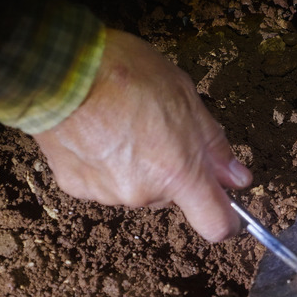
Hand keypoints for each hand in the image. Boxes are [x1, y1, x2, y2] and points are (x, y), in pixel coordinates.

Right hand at [33, 29, 251, 241]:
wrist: (59, 72)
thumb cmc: (125, 74)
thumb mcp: (185, 97)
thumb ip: (212, 144)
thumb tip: (237, 177)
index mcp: (179, 173)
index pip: (215, 224)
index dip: (226, 220)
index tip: (226, 206)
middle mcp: (144, 193)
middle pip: (170, 196)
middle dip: (170, 170)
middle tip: (157, 127)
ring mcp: (108, 193)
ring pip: (135, 187)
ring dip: (134, 164)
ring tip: (119, 122)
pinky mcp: (76, 187)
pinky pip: (101, 181)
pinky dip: (102, 162)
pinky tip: (94, 130)